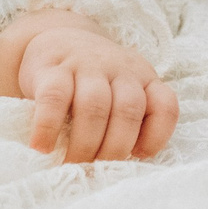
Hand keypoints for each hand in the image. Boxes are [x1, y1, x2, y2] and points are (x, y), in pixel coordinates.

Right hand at [0, 9, 178, 163]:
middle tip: (96, 170)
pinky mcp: (52, 68)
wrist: (56, 38)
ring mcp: (86, 65)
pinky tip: (42, 147)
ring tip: (71, 164)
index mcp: (143, 78)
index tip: (138, 155)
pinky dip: (48, 127)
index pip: (164, 105)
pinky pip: (54, 97)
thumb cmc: (93, 81)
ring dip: (85, 143)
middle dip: (114, 149)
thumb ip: (129, 120)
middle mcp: (120, 68)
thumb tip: (120, 168)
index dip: (157, 136)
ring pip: (94, 106)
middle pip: (128, 110)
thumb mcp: (121, 92)